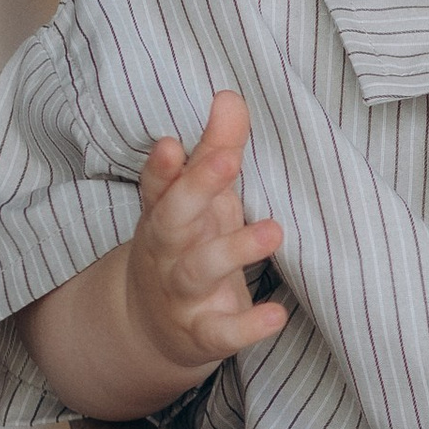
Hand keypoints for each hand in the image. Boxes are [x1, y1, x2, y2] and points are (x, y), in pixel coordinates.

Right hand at [123, 91, 287, 377]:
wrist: (151, 329)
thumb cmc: (186, 247)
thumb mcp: (201, 200)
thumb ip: (216, 149)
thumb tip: (229, 96)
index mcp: (165, 214)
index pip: (158, 186)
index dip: (162, 167)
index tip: (170, 143)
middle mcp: (166, 251)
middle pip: (172, 219)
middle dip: (196, 189)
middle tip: (227, 159)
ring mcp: (180, 293)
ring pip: (197, 270)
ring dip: (233, 250)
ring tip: (274, 230)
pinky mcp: (201, 332)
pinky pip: (221, 332)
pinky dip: (247, 327)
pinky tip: (277, 316)